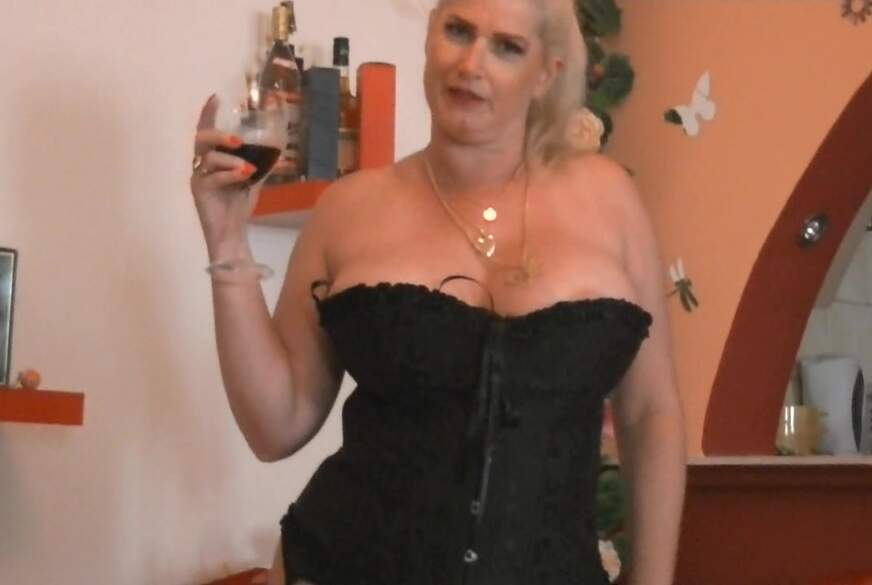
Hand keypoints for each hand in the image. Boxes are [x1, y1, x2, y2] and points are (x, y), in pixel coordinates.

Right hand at [190, 95, 259, 251]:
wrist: (232, 233)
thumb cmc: (239, 205)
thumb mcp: (252, 179)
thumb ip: (258, 163)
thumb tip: (277, 148)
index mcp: (213, 159)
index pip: (208, 133)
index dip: (208, 115)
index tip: (215, 97)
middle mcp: (201, 165)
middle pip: (201, 139)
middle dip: (218, 134)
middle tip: (237, 139)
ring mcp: (199, 177)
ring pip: (209, 158)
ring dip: (230, 160)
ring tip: (249, 169)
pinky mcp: (199, 191)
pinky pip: (212, 178)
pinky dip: (230, 174)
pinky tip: (244, 176)